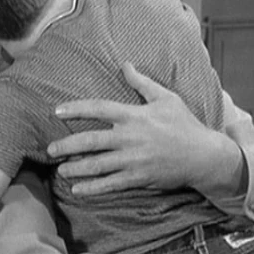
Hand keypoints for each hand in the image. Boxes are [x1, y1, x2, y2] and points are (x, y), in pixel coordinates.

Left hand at [48, 62, 242, 195]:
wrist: (203, 155)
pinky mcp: (139, 178)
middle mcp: (130, 138)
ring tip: (60, 170)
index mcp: (134, 115)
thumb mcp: (166, 97)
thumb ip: (142, 82)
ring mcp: (133, 160)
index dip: (76, 109)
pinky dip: (93, 188)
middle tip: (49, 150)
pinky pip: (111, 184)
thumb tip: (124, 64)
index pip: (99, 109)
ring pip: (97, 165)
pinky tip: (78, 190)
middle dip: (67, 145)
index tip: (57, 111)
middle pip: (91, 141)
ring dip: (76, 168)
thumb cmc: (184, 124)